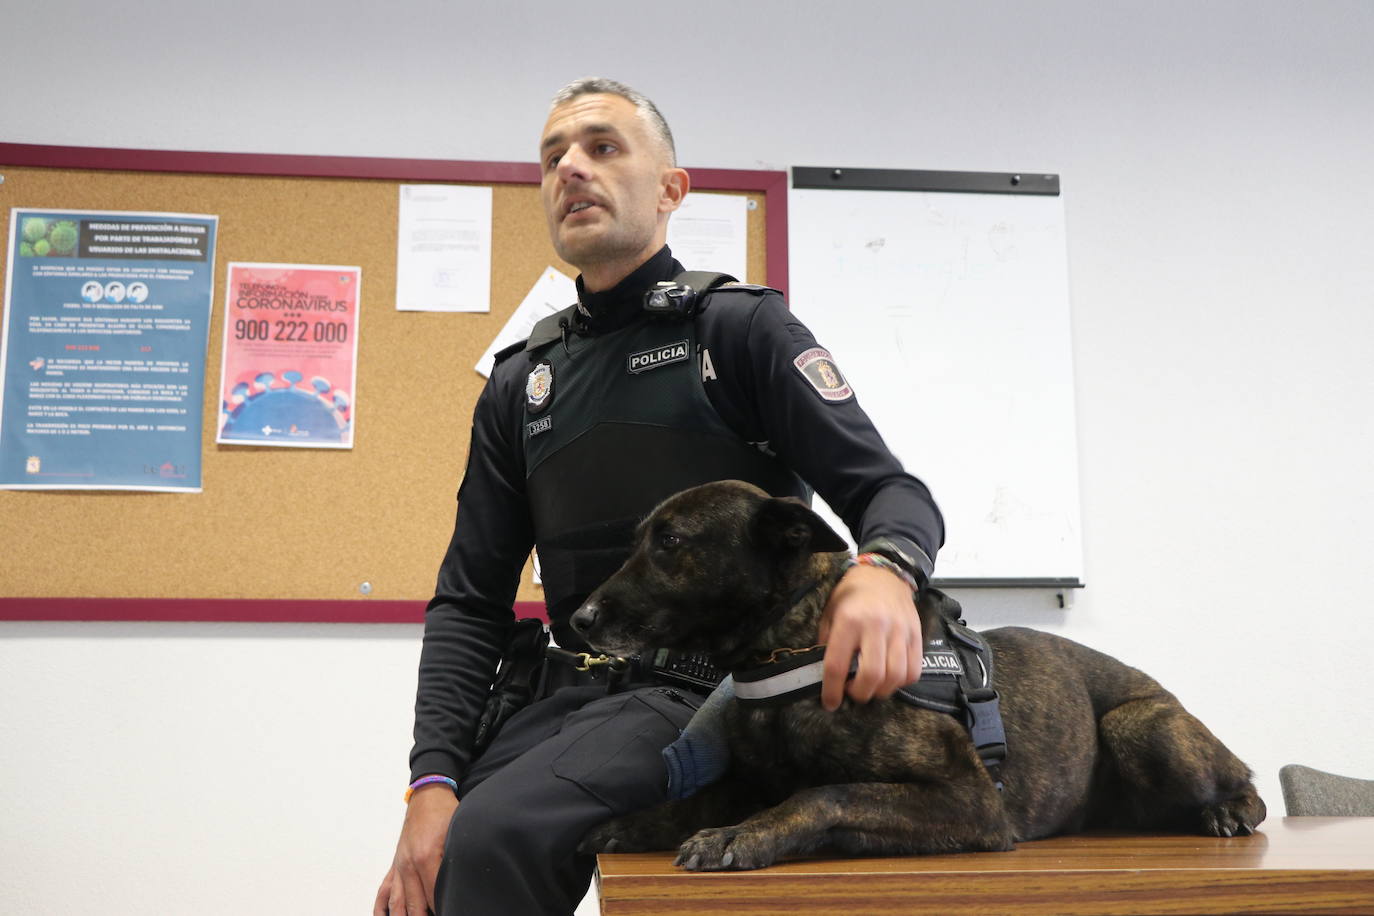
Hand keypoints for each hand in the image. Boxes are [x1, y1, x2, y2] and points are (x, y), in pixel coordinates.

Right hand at [374, 784, 458, 915]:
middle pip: (414, 906)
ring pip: (397, 904)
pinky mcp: (394, 866)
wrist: (428, 796)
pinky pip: (383, 893)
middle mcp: (409, 865)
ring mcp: (399, 867)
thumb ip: (457, 861)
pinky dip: (382, 910)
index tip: (450, 912)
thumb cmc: (444, 813)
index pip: (434, 897)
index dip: (444, 909)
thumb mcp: (458, 835)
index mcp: (427, 857)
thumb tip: (464, 883)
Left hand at [817, 563, 921, 710]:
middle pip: (871, 675)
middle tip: (853, 692)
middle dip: (860, 693)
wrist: (884, 574)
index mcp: (849, 620)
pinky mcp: (916, 635)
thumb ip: (827, 642)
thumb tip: (825, 675)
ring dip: (881, 691)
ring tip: (871, 687)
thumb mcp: (830, 612)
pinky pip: (913, 670)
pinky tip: (889, 678)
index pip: (837, 665)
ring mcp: (899, 631)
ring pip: (895, 676)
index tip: (830, 703)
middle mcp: (876, 626)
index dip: (832, 690)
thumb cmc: (852, 594)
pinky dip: (901, 682)